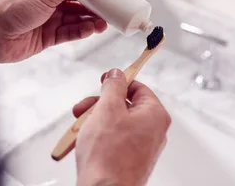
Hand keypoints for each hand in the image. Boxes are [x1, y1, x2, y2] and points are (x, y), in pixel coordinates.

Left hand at [0, 0, 108, 62]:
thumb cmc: (13, 6)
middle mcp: (49, 3)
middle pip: (78, 4)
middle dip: (96, 6)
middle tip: (114, 8)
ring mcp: (48, 21)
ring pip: (76, 20)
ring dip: (91, 20)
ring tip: (106, 21)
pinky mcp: (47, 38)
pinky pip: (69, 34)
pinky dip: (81, 32)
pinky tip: (92, 29)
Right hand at [74, 69, 169, 185]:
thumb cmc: (109, 156)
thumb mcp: (108, 108)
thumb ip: (113, 86)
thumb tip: (117, 74)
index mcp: (155, 115)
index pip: (138, 87)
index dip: (118, 81)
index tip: (103, 80)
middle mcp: (152, 131)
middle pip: (124, 105)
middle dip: (100, 105)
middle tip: (83, 108)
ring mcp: (141, 147)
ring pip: (116, 122)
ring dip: (95, 120)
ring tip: (79, 128)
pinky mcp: (129, 159)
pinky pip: (113, 139)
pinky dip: (98, 136)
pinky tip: (84, 140)